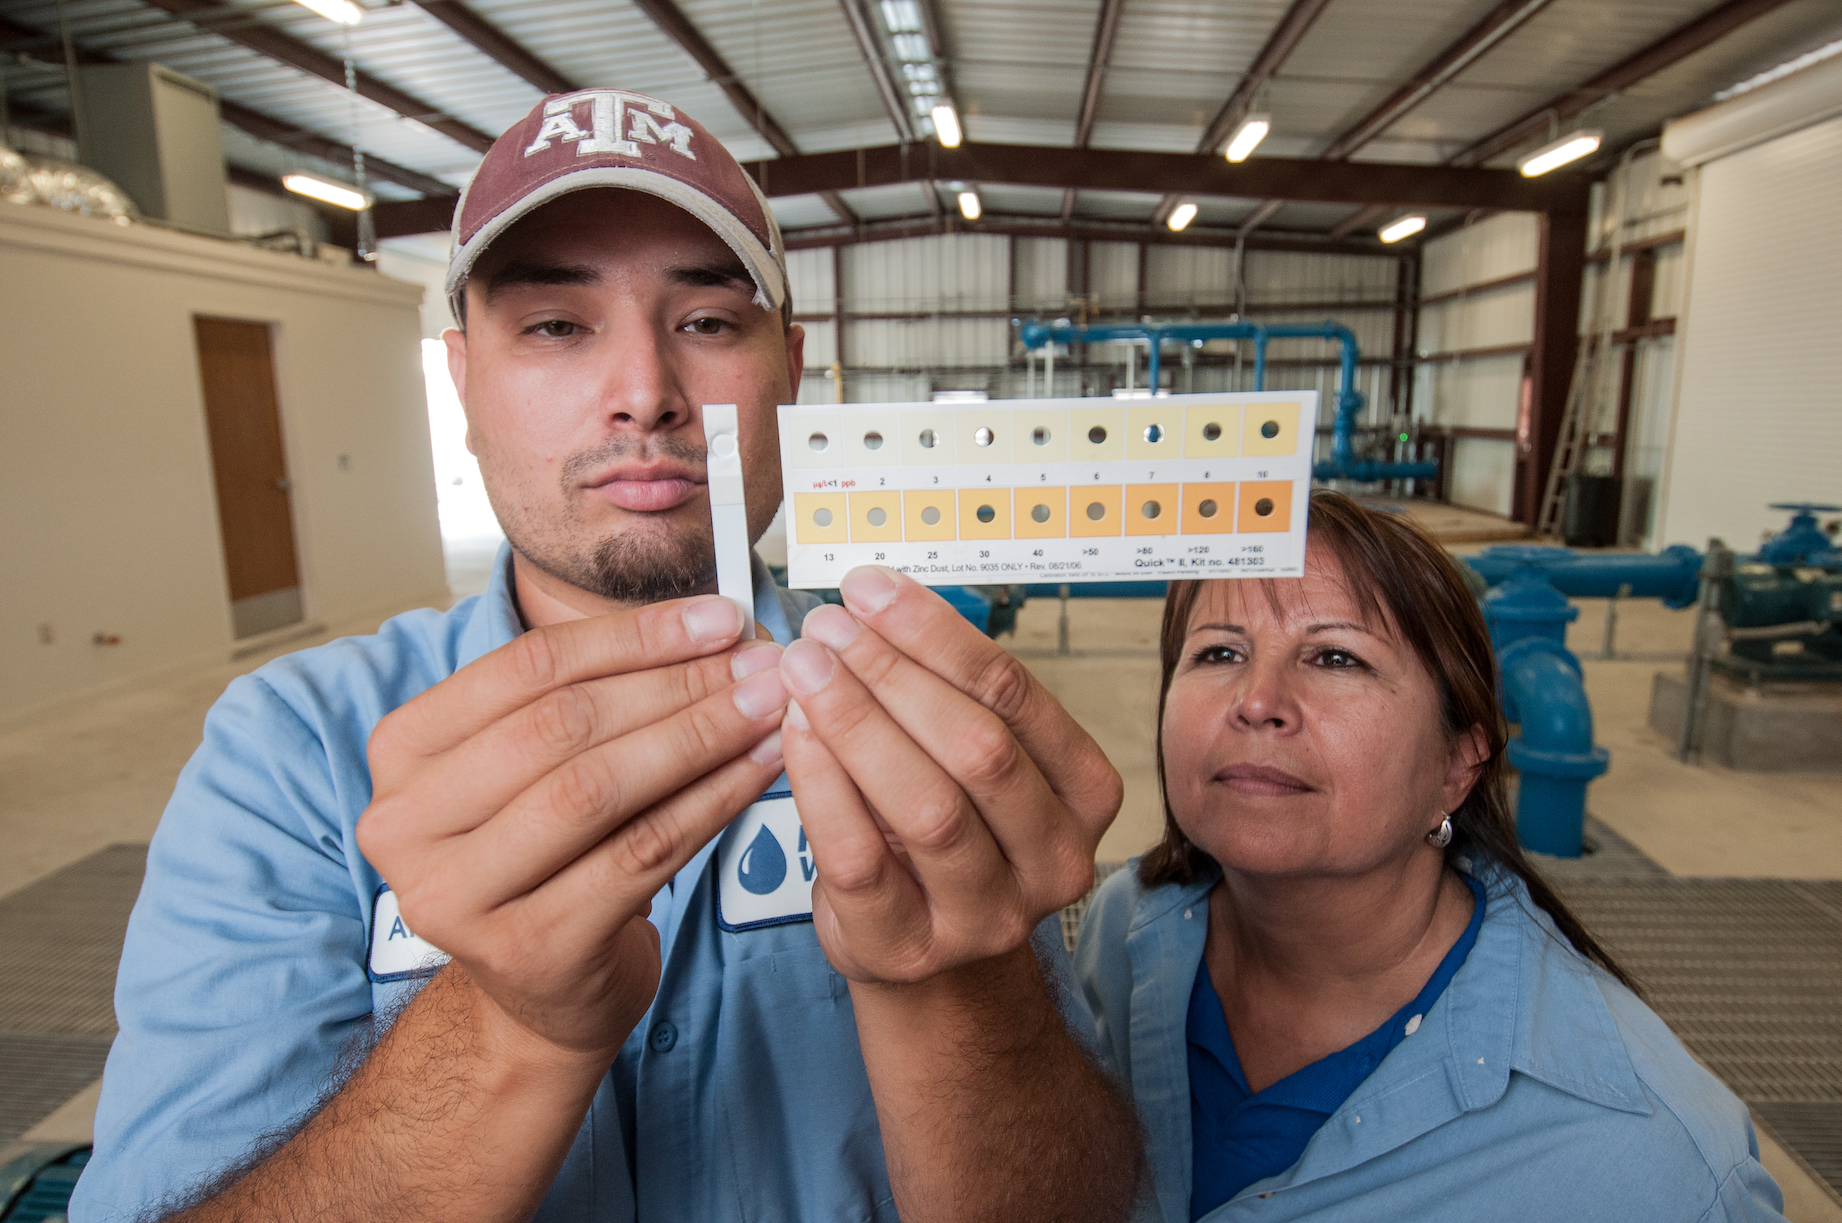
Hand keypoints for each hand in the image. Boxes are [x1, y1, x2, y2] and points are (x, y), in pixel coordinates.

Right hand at [356, 596, 789, 1055]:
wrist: (543, 994)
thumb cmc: (550, 857)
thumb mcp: (540, 768)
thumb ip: (596, 696)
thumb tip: (715, 629)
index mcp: (400, 750)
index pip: (527, 667)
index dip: (634, 637)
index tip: (721, 619)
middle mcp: (404, 823)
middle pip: (562, 726)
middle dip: (677, 687)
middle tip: (763, 666)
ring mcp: (456, 896)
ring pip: (598, 789)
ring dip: (700, 739)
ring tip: (771, 710)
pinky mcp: (527, 949)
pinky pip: (640, 854)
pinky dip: (712, 804)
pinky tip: (761, 771)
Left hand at [777, 568, 1121, 983]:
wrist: (929, 953)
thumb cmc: (947, 832)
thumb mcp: (972, 763)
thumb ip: (948, 695)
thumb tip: (873, 604)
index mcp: (1085, 792)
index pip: (1014, 694)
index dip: (936, 633)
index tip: (870, 590)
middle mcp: (1055, 858)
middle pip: (978, 748)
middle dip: (893, 674)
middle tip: (828, 628)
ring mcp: (988, 914)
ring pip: (927, 807)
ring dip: (857, 723)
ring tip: (805, 669)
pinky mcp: (911, 947)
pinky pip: (859, 859)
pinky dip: (821, 786)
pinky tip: (793, 733)